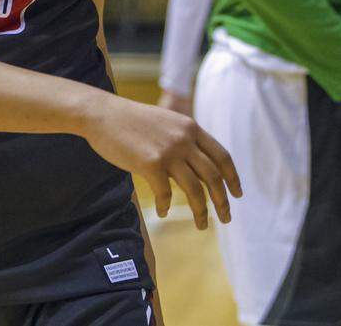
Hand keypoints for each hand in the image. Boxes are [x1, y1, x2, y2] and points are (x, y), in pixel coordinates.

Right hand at [81, 93, 241, 229]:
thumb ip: (184, 139)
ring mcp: (168, 151)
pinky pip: (165, 194)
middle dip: (222, 201)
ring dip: (201, 211)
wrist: (103, 114)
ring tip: (202, 225)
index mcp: (191, 127)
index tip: (237, 194)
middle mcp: (184, 139)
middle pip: (213, 176)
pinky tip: (163, 212)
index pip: (222, 155)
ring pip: (194, 190)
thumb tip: (197, 165)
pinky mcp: (150, 163)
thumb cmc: (131, 120)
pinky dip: (166, 206)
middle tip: (226, 217)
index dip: (232, 177)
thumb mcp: (167, 122)